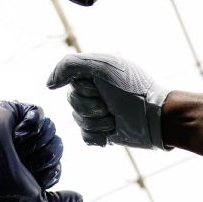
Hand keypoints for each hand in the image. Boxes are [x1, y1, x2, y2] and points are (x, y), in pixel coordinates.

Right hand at [0, 101, 81, 201]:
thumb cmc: (2, 185)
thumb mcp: (33, 200)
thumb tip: (80, 198)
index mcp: (32, 166)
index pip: (56, 164)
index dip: (47, 171)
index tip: (27, 174)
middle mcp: (30, 147)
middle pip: (57, 146)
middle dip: (40, 156)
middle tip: (19, 159)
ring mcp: (24, 128)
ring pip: (51, 129)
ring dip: (32, 142)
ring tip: (15, 146)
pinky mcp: (17, 110)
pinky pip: (39, 113)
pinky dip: (29, 125)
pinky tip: (15, 134)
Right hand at [47, 53, 170, 148]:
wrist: (153, 118)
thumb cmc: (132, 89)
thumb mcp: (102, 66)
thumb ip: (70, 65)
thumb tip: (49, 84)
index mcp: (95, 73)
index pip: (70, 81)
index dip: (83, 89)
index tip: (98, 88)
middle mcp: (95, 90)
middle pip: (72, 101)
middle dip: (90, 107)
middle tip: (108, 106)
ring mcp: (99, 111)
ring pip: (77, 120)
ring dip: (96, 122)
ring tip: (113, 119)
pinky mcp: (103, 130)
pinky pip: (84, 136)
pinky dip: (96, 136)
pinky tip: (109, 134)